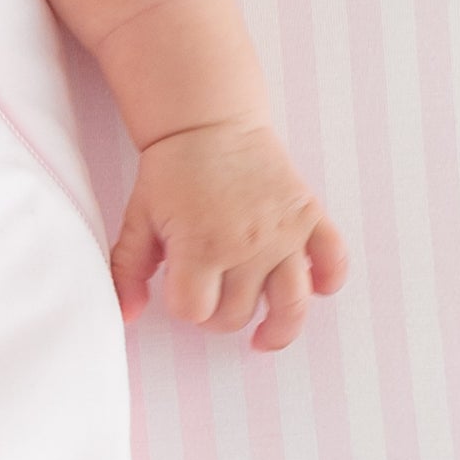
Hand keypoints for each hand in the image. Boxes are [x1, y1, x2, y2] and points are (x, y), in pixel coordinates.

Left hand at [108, 121, 348, 352]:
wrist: (209, 123)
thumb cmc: (173, 172)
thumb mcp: (138, 219)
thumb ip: (127, 270)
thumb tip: (127, 315)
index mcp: (201, 247)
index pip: (195, 312)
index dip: (184, 308)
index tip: (182, 291)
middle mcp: (246, 245)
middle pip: (237, 314)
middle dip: (219, 316)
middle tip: (213, 298)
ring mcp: (283, 233)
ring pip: (290, 306)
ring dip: (279, 328)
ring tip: (265, 336)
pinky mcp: (308, 216)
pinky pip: (332, 261)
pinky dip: (328, 280)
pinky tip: (313, 289)